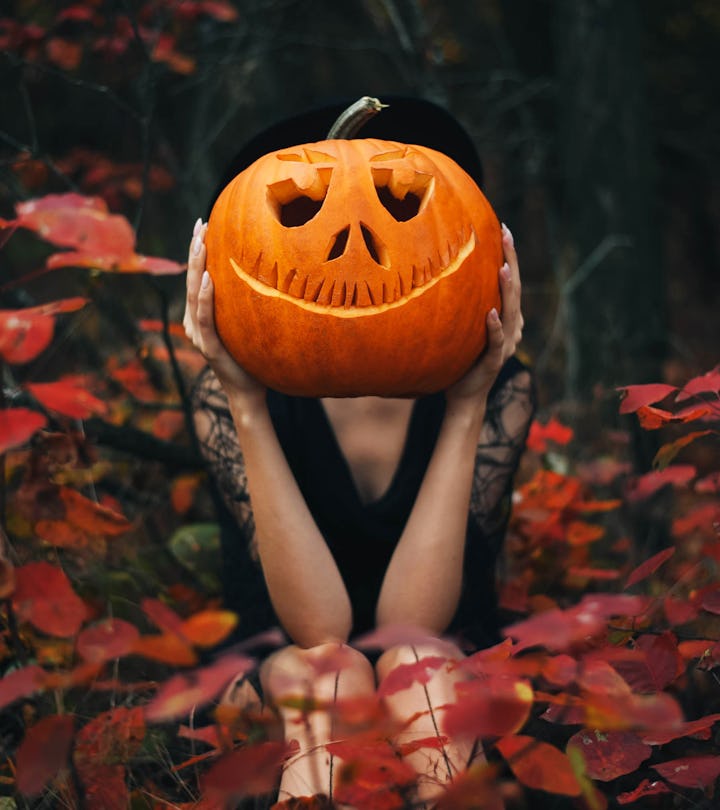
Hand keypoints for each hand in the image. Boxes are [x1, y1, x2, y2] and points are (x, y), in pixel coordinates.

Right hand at [183, 218, 265, 401]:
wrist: (250, 392)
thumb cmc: (252, 357)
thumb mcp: (248, 324)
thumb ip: (245, 303)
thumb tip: (267, 272)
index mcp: (201, 316)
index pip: (197, 278)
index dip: (197, 252)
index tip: (203, 225)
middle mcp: (194, 324)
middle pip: (191, 281)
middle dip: (194, 251)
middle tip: (199, 225)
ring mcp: (199, 335)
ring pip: (193, 295)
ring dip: (196, 267)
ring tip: (200, 243)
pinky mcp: (209, 348)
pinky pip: (206, 319)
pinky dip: (205, 298)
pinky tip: (208, 278)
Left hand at [445, 223, 523, 404]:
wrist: (463, 397)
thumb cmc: (462, 360)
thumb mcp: (465, 328)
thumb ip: (465, 306)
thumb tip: (443, 273)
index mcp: (507, 319)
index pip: (511, 282)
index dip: (510, 256)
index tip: (503, 229)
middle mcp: (511, 329)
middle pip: (515, 291)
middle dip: (512, 261)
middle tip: (506, 235)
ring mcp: (505, 346)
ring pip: (511, 313)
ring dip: (507, 290)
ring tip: (503, 267)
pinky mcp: (493, 362)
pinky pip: (496, 342)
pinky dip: (495, 327)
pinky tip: (491, 312)